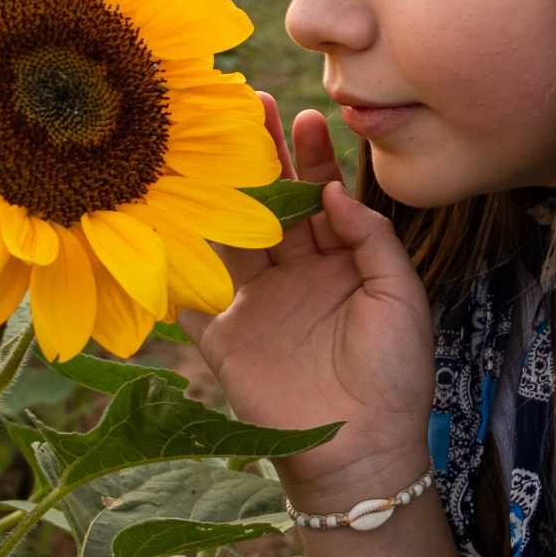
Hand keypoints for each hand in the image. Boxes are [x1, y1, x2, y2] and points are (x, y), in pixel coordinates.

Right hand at [182, 93, 436, 511]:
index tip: (306, 114)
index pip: (322, 195)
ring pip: (231, 234)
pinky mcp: (225, 339)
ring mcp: (256, 304)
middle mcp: (295, 275)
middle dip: (259, 156)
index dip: (313, 157)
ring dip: (217, 192)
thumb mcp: (399, 297)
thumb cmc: (395, 375)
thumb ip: (371, 240)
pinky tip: (155, 221)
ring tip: (201, 144)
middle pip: (271, 203)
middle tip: (244, 104)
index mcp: (340, 262)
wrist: (361, 451)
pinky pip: (192, 297)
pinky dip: (172, 266)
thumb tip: (333, 193)